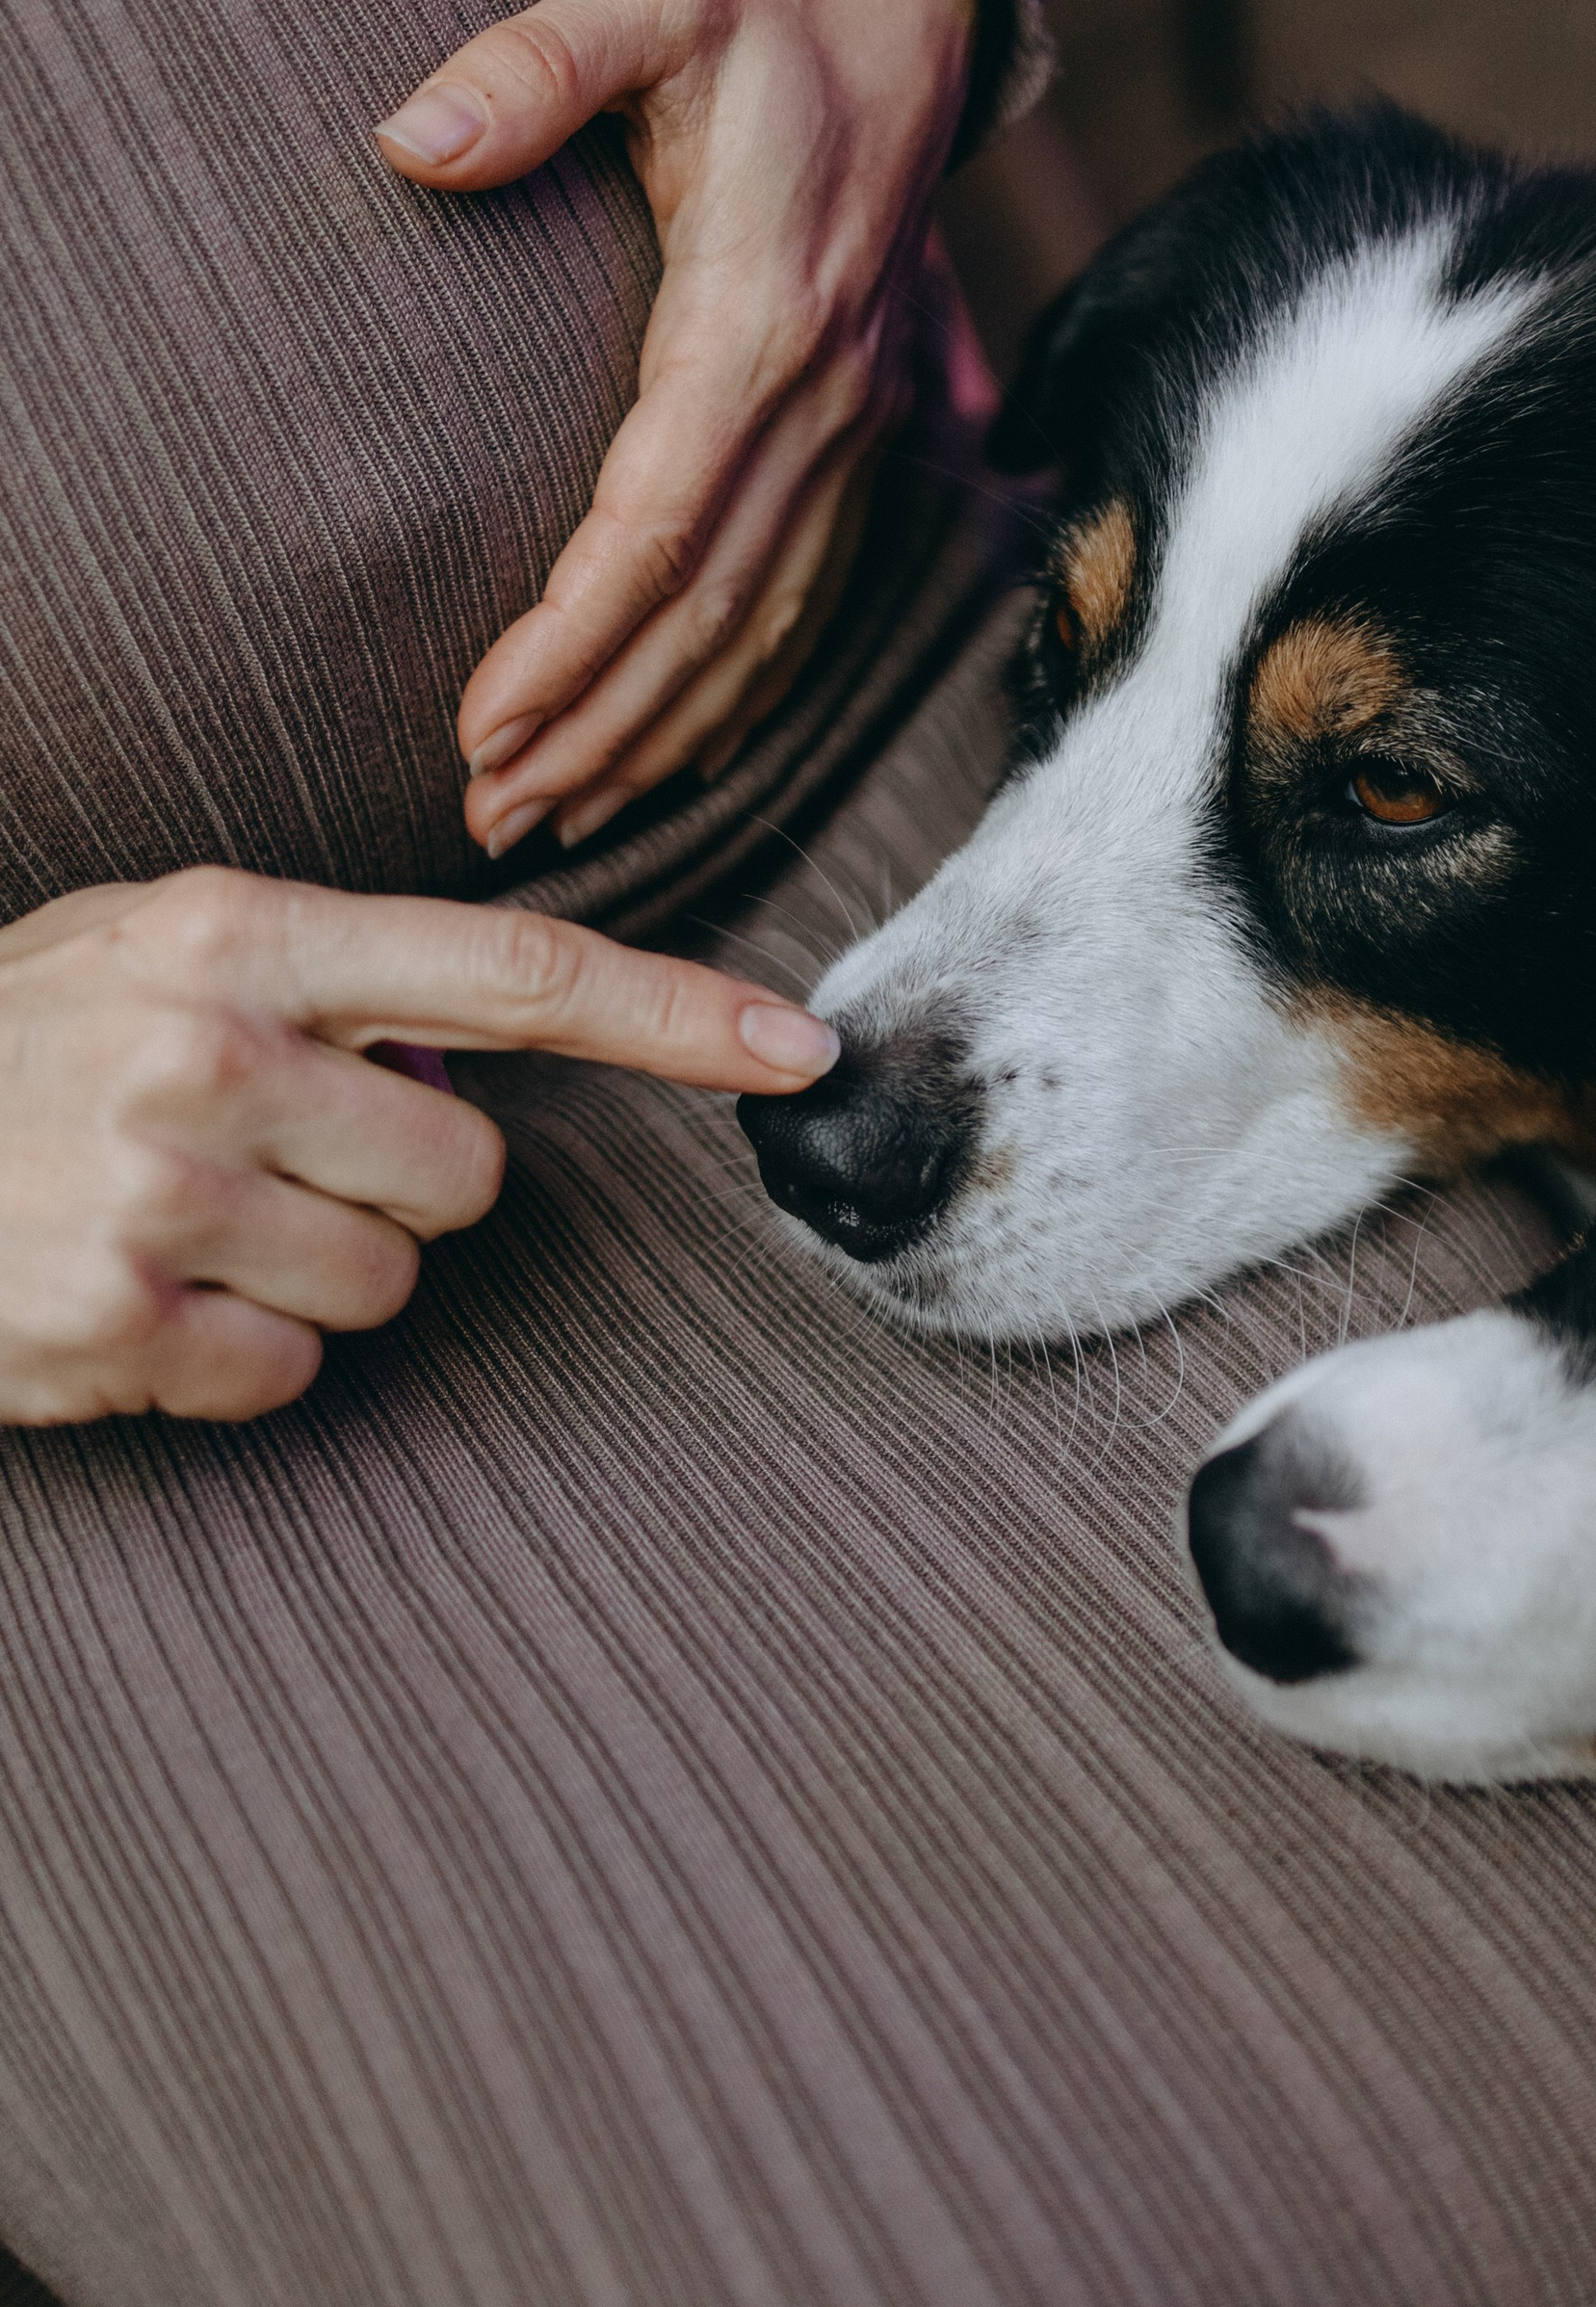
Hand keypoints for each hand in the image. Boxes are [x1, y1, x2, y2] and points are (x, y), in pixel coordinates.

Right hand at [0, 868, 837, 1425]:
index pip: (511, 967)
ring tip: (175, 1228)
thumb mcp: (135, 952)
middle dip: (392, 1191)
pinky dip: (228, 1358)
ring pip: (390, 1285)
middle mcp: (204, 1047)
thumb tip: (477, 1061)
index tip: (805, 1049)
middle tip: (255, 1166)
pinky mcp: (118, 1324)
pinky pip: (290, 1375)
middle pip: (468, 1176)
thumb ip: (314, 979)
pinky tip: (134, 1299)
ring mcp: (156, 1190)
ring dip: (308, 1278)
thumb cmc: (4, 1053)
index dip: (674, 1015)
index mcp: (233, 931)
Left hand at [374, 0, 977, 858]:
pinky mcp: (862, 438)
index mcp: (756, 319)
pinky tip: (678, 755)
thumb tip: (414, 134)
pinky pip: (808, 601)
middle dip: (598, 731)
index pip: (654, 527)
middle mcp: (820, 401)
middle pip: (704, 615)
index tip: (482, 723)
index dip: (569, 644)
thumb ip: (534, 59)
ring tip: (559, 816)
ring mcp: (853, 430)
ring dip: (661, 737)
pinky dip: (742, 697)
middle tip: (492, 817)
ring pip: (762, 631)